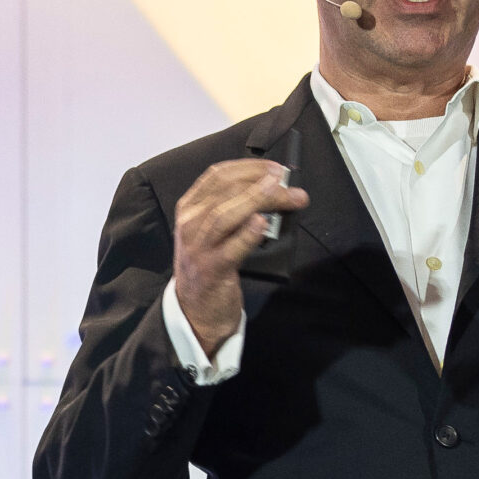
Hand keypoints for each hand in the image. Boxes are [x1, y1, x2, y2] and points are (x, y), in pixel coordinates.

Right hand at [173, 159, 308, 354]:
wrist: (196, 311)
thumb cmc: (210, 266)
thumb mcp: (212, 232)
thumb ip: (233, 209)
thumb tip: (273, 190)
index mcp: (189, 209)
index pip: (217, 176)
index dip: (249, 167)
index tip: (276, 169)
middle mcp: (190, 224)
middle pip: (225, 191)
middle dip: (261, 182)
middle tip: (289, 183)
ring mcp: (199, 248)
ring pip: (226, 214)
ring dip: (259, 201)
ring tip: (284, 196)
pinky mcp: (212, 270)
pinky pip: (232, 247)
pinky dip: (249, 233)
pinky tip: (264, 224)